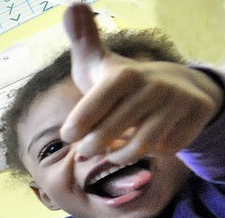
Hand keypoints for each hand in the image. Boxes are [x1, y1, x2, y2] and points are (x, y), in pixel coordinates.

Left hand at [60, 3, 222, 163]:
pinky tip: (141, 144)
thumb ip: (82, 40)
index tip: (69, 135)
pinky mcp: (196, 114)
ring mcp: (177, 100)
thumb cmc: (122, 82)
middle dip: (92, 147)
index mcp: (122, 75)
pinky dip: (150, 153)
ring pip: (139, 147)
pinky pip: (166, 149)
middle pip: (108, 135)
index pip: (90, 110)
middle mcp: (153, 85)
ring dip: (119, 156)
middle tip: (88, 148)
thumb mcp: (99, 63)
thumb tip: (71, 6)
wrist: (176, 84)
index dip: (75, 128)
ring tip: (111, 151)